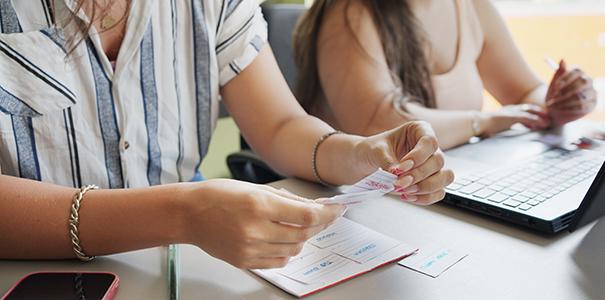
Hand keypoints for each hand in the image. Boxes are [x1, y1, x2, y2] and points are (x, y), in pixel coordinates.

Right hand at [182, 179, 343, 268]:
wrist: (189, 215)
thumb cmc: (218, 195)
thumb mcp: (254, 187)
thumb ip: (286, 198)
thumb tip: (314, 205)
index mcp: (259, 205)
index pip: (306, 215)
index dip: (328, 214)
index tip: (338, 209)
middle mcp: (255, 229)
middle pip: (303, 234)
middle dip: (320, 225)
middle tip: (326, 217)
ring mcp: (250, 248)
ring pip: (293, 249)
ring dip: (304, 238)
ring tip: (301, 226)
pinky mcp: (245, 261)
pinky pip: (279, 261)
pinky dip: (288, 251)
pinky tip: (285, 240)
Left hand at [355, 121, 453, 204]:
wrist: (368, 161)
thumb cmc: (374, 150)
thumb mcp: (376, 150)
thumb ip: (387, 161)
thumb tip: (398, 175)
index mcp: (419, 130)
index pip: (429, 141)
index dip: (418, 156)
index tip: (402, 167)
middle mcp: (430, 148)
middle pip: (438, 161)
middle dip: (419, 175)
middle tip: (399, 183)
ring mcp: (433, 165)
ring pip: (445, 177)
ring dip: (425, 187)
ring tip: (405, 191)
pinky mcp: (432, 181)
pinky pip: (438, 192)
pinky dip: (425, 197)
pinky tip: (408, 197)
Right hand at [480, 104, 550, 135]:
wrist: (478, 123)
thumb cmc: (484, 127)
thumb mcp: (496, 127)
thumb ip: (502, 128)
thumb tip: (501, 134)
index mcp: (506, 111)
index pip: (523, 110)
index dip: (533, 113)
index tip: (540, 119)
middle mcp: (510, 109)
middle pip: (529, 108)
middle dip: (540, 113)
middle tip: (549, 119)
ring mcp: (511, 112)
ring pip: (530, 112)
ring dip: (540, 117)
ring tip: (548, 123)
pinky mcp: (512, 116)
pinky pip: (527, 118)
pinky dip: (536, 121)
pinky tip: (542, 124)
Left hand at [545, 60, 596, 125]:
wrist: (554, 110)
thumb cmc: (554, 95)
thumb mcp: (554, 84)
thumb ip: (559, 72)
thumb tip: (562, 60)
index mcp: (579, 73)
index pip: (577, 71)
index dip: (566, 79)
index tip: (555, 87)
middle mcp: (588, 81)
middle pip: (582, 82)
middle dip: (566, 91)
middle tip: (553, 97)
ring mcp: (592, 93)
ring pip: (580, 96)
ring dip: (564, 101)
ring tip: (552, 105)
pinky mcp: (592, 104)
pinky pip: (581, 106)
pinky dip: (568, 108)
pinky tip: (560, 109)